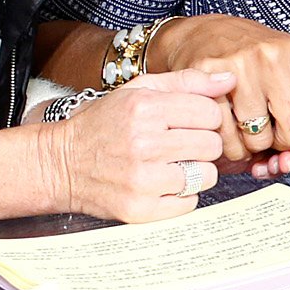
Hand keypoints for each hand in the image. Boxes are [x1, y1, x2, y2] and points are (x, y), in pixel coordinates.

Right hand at [45, 70, 240, 221]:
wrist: (61, 164)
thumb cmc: (104, 125)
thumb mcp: (138, 91)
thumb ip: (186, 82)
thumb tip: (229, 79)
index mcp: (144, 108)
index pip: (210, 113)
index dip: (204, 117)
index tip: (188, 122)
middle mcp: (143, 143)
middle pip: (212, 145)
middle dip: (201, 145)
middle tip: (179, 145)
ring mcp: (141, 180)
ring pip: (205, 176)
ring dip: (194, 172)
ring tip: (169, 165)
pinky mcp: (140, 209)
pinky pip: (189, 203)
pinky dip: (181, 196)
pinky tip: (160, 185)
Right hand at [154, 14, 289, 173]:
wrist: (210, 36)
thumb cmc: (264, 64)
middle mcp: (276, 56)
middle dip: (287, 145)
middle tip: (276, 130)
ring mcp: (241, 65)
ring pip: (260, 142)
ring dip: (256, 148)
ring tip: (251, 125)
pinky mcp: (209, 78)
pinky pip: (228, 141)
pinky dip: (231, 148)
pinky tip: (231, 128)